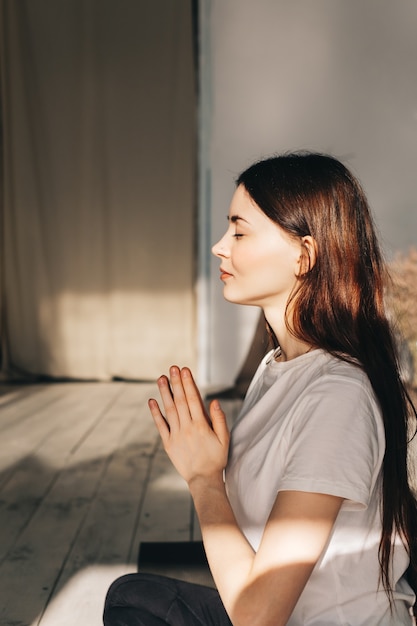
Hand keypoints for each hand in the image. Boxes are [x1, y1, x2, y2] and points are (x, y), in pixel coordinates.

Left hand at [148, 366, 229, 484]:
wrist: (203, 480)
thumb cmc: (216, 459)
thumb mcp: (224, 439)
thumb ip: (219, 419)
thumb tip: (214, 401)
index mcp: (201, 425)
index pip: (193, 399)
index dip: (188, 383)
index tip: (184, 370)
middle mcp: (187, 428)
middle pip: (180, 401)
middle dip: (176, 383)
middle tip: (173, 368)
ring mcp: (176, 435)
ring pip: (169, 410)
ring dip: (165, 393)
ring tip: (161, 378)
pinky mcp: (168, 443)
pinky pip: (161, 425)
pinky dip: (155, 413)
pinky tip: (152, 401)